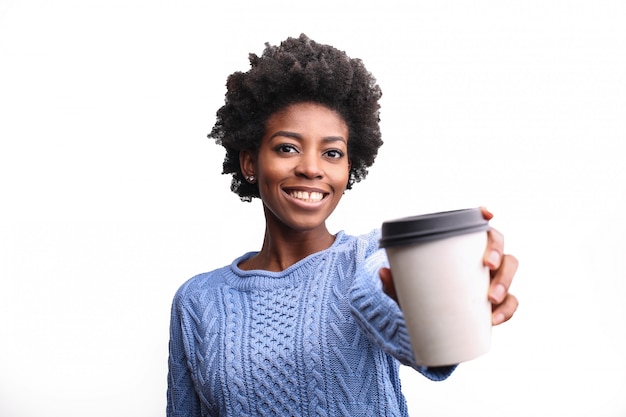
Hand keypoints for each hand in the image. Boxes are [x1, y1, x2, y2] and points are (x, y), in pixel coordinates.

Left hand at [379, 207, 518, 325]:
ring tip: (491, 298)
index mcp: (462, 245)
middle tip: (487, 265)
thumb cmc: (423, 292)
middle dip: (498, 251)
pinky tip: (494, 319)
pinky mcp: (497, 302)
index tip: (486, 214)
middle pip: (499, 243)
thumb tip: (383, 273)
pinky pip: (510, 303)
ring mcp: (492, 277)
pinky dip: (506, 311)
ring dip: (505, 282)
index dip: (484, 215)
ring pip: (509, 270)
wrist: (430, 320)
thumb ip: (395, 282)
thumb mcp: (408, 288)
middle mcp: (481, 256)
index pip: (476, 224)